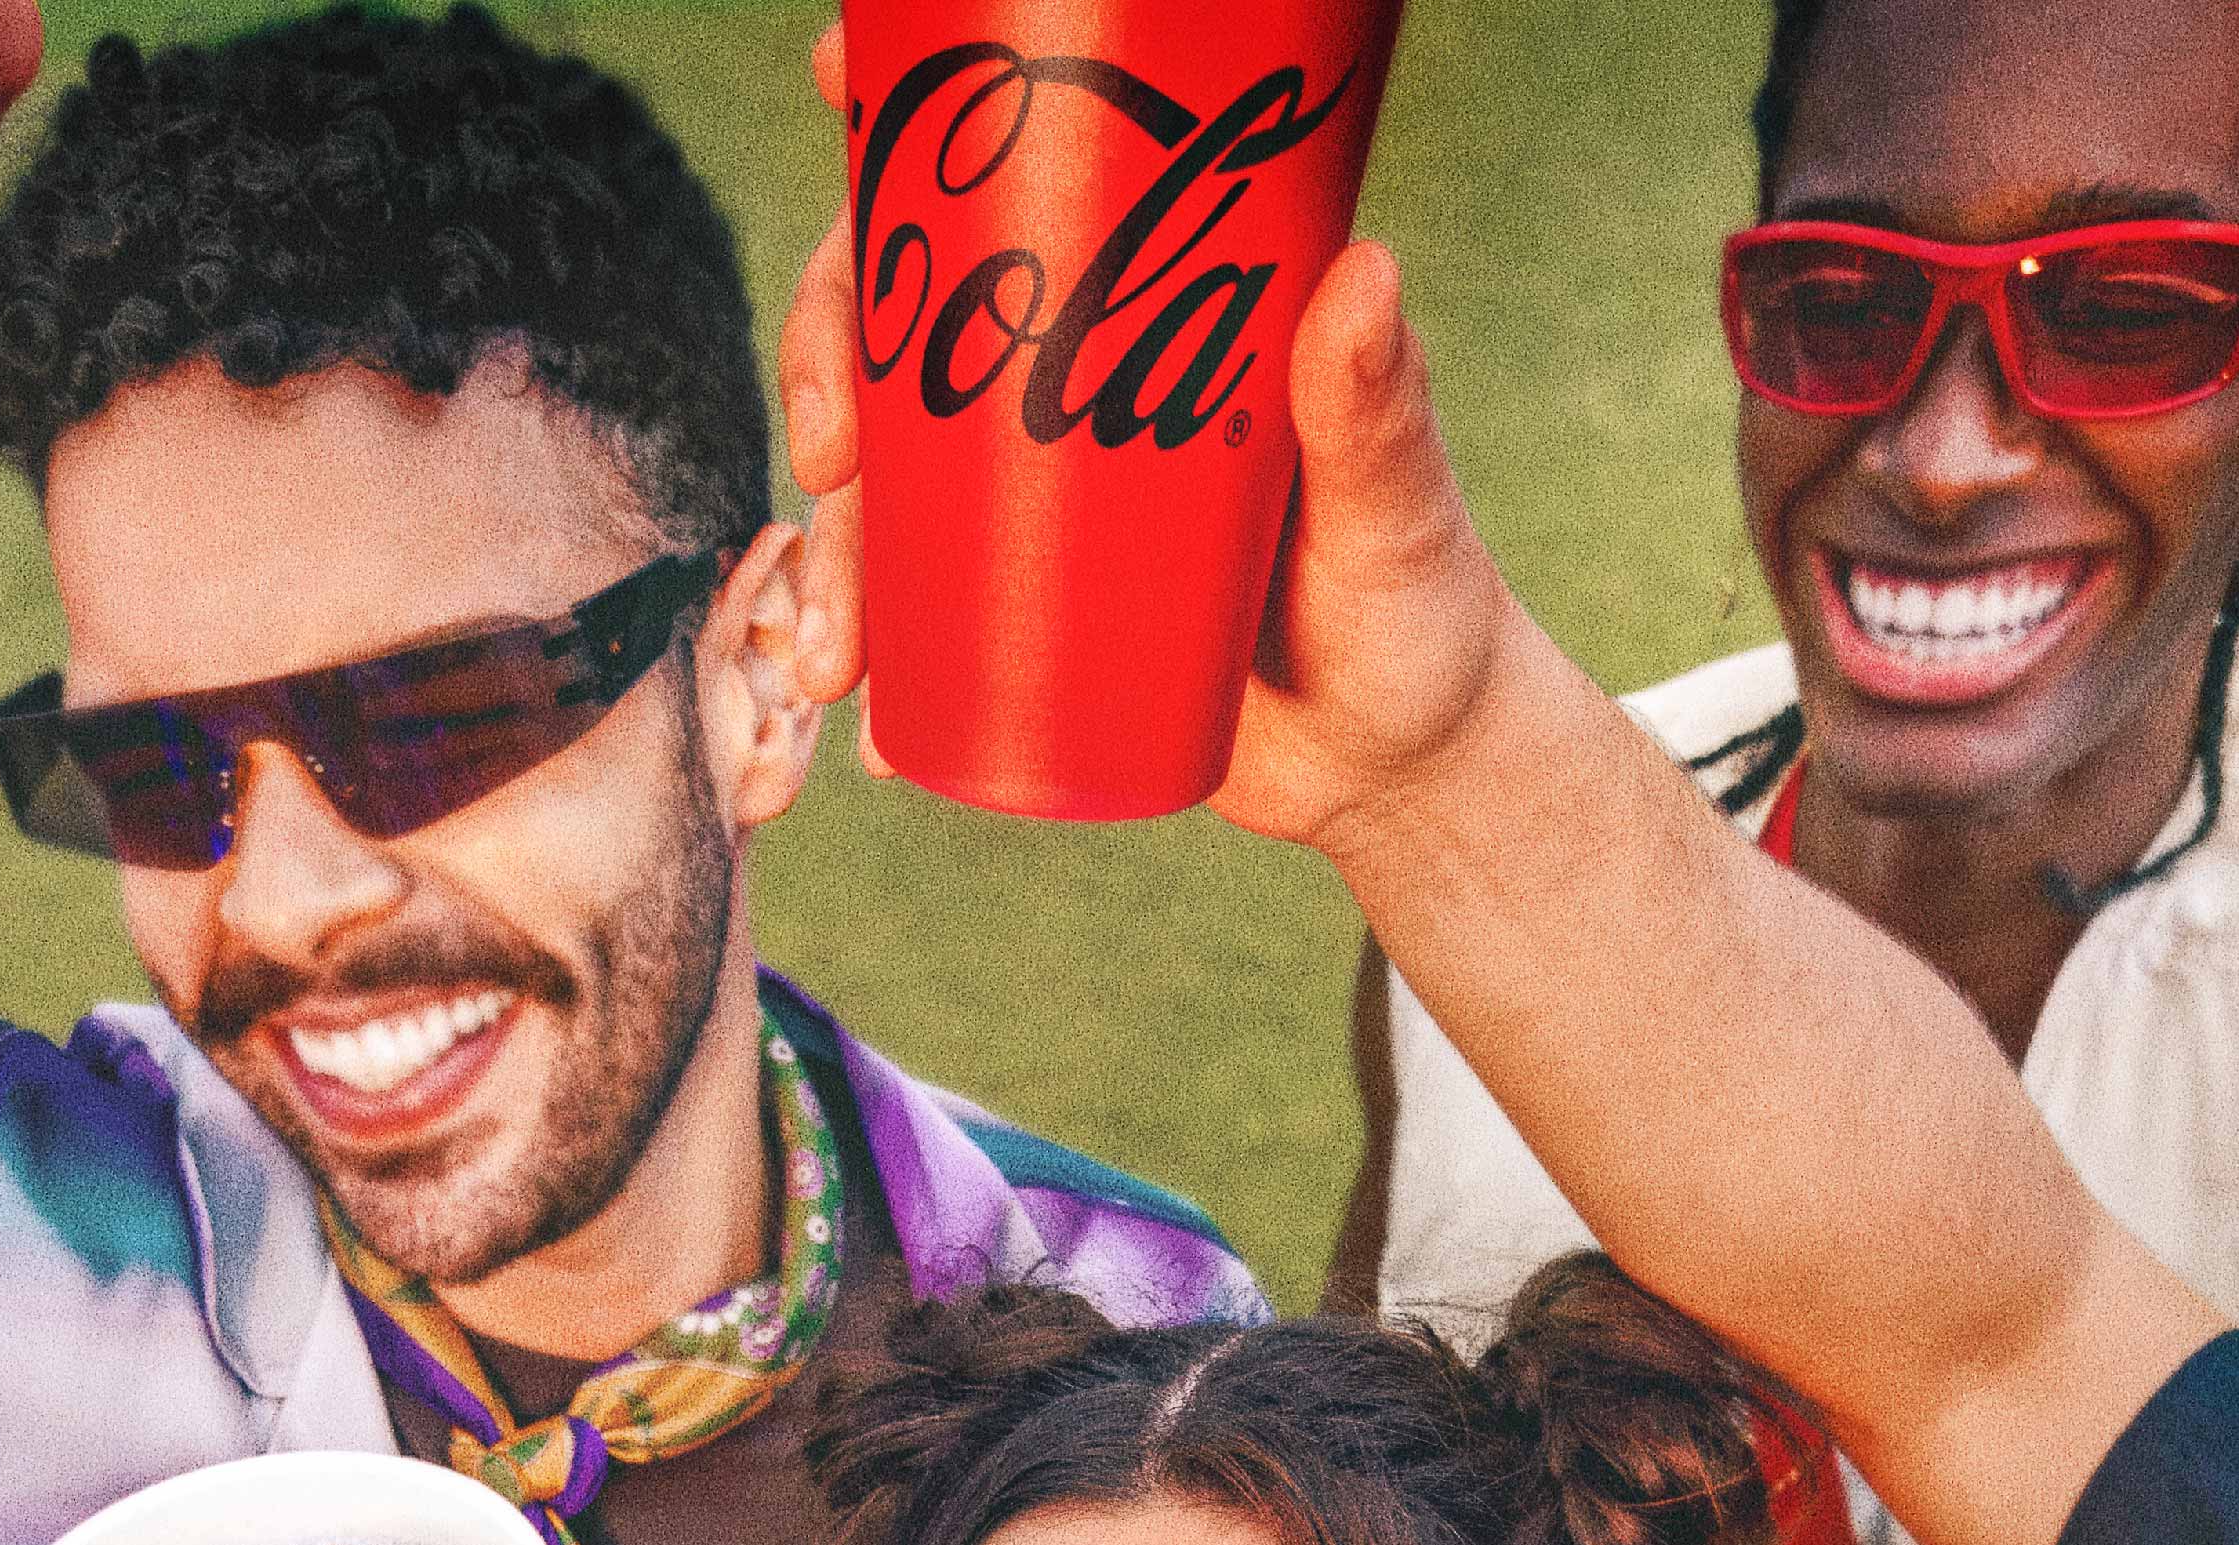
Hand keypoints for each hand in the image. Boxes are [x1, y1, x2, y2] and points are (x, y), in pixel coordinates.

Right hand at [779, 21, 1519, 858]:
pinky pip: (910, 618)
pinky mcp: (1018, 621)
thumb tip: (1362, 270)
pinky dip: (869, 657)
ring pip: (883, 484)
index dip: (903, 128)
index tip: (833, 82)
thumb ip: (1379, 411)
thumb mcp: (1397, 512)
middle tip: (828, 463)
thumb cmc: (1414, 611)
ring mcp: (1032, 507)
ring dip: (827, 557)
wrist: (1390, 768)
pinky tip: (858, 709)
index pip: (1009, 182)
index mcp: (1150, 308)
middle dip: (824, 369)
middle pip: (900, 323)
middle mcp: (1069, 386)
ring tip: (840, 660)